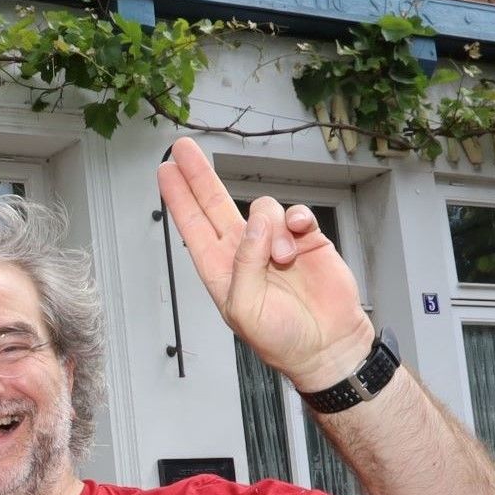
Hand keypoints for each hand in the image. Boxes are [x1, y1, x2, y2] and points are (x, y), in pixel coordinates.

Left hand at [157, 137, 377, 392]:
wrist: (329, 345)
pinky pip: (296, 211)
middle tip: (183, 149)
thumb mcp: (246, 308)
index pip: (194, 227)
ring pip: (263, 208)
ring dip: (271, 227)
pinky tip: (298, 235)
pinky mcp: (306, 239)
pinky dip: (296, 219)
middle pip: (216, 204)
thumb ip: (244, 263)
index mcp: (222, 271)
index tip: (165, 171)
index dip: (179, 199)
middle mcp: (245, 252)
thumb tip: (256, 222)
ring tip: (283, 259)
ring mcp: (275, 243)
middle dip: (199, 175)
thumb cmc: (282, 339)